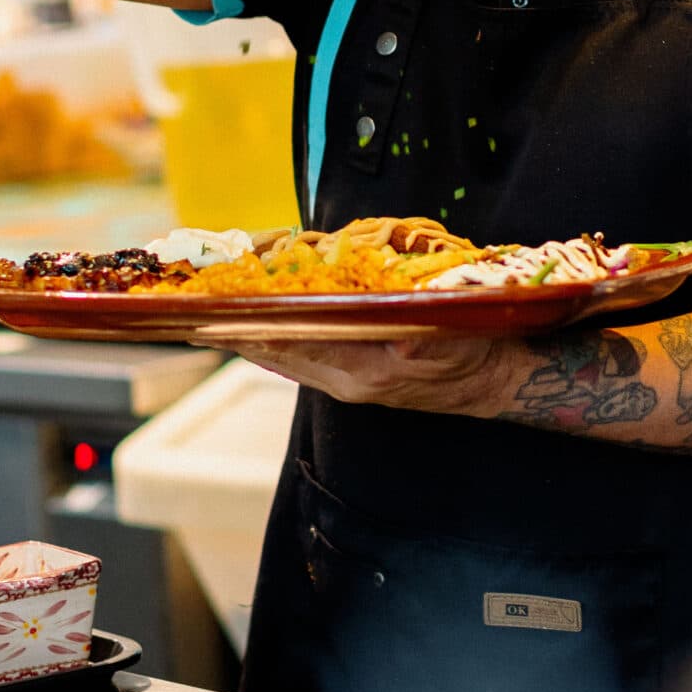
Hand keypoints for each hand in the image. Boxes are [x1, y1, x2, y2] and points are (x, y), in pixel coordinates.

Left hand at [230, 330, 509, 415]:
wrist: (496, 382)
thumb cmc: (475, 352)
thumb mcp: (450, 337)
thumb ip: (416, 333)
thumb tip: (388, 325)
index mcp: (363, 372)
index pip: (292, 344)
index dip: (252, 325)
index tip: (211, 312)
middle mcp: (346, 381)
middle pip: (277, 353)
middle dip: (237, 330)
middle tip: (194, 308)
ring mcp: (347, 382)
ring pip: (284, 357)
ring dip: (250, 336)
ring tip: (211, 316)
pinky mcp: (352, 378)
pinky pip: (300, 360)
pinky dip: (273, 343)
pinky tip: (253, 331)